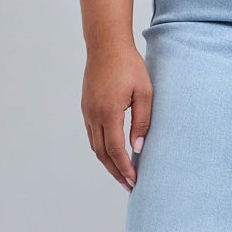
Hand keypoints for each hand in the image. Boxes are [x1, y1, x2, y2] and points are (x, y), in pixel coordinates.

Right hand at [82, 44, 151, 192]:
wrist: (106, 45)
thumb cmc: (129, 65)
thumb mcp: (145, 92)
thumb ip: (142, 121)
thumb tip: (138, 148)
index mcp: (109, 112)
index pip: (115, 149)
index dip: (124, 168)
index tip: (134, 181)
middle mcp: (93, 115)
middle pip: (102, 153)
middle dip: (115, 171)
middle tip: (129, 185)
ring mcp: (87, 111)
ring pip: (94, 146)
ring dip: (107, 162)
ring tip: (121, 174)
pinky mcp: (86, 107)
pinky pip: (92, 134)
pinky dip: (101, 148)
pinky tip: (112, 153)